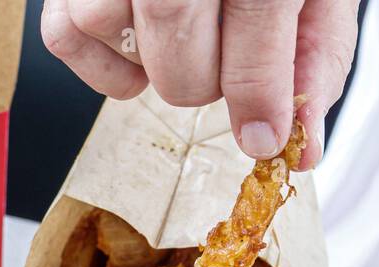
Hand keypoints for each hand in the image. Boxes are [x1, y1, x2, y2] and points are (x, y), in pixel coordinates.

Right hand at [40, 0, 359, 168]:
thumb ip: (315, 55)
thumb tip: (301, 142)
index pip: (255, 13)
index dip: (259, 90)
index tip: (262, 135)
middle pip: (174, 44)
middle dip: (202, 83)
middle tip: (221, 64)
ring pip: (110, 31)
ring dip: (149, 63)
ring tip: (182, 36)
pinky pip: (64, 35)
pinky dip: (100, 62)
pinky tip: (139, 44)